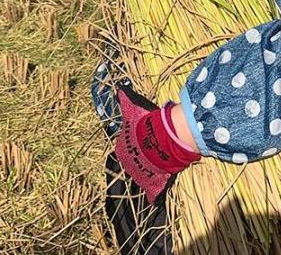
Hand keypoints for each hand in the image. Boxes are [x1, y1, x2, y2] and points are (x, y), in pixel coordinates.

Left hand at [113, 83, 199, 206]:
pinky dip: (155, 191)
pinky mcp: (152, 183)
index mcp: (121, 148)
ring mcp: (139, 174)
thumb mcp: (132, 108)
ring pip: (144, 171)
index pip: (125, 145)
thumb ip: (124, 99)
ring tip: (160, 160)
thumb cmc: (145, 124)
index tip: (144, 136)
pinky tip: (159, 191)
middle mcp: (127, 163)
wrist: (162, 138)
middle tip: (153, 147)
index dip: (136, 141)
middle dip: (142, 154)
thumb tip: (118, 89)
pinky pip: (153, 189)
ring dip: (150, 167)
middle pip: (134, 159)